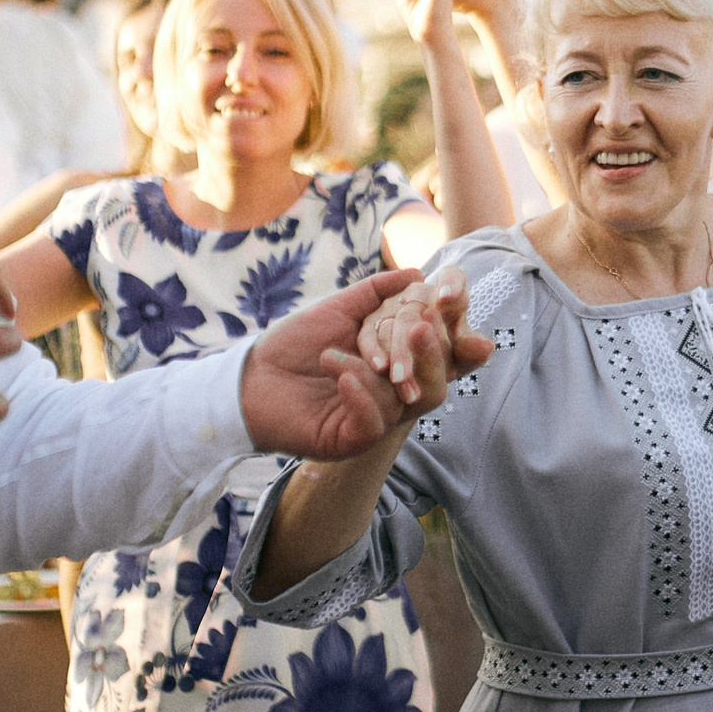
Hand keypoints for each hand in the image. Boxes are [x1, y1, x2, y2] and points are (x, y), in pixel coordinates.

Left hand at [241, 269, 494, 458]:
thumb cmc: (294, 344)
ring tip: (337, 354)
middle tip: (421, 324)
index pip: (447, 356)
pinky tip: (341, 374)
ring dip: (375, 370)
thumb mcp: (339, 310)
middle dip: (431, 353)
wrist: (250, 378)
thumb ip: (377, 292)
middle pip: (437, 382)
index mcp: (399, 365)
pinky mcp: (352, 439)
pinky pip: (374, 423)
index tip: (451, 303)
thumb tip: (418, 272)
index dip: (461, 336)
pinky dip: (361, 396)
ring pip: (405, 401)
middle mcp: (395, 395)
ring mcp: (376, 419)